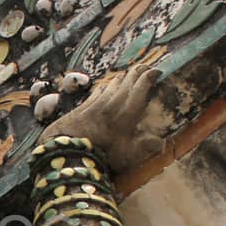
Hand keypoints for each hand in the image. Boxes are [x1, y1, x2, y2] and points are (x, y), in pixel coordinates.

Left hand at [40, 61, 163, 175]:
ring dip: (122, 78)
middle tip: (146, 67)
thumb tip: (160, 142)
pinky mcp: (82, 107)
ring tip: (128, 76)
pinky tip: (104, 86)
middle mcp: (112, 105)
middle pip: (126, 82)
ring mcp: (96, 104)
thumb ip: (144, 148)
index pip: (140, 90)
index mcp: (126, 115)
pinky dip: (104, 86)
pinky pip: (96, 91)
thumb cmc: (99, 158)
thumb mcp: (127, 157)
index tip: (156, 71)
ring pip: (111, 84)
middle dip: (137, 72)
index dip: (149, 77)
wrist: (66, 153)